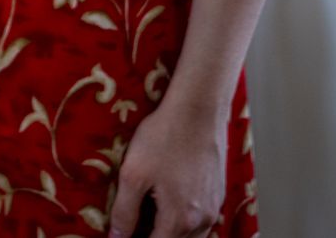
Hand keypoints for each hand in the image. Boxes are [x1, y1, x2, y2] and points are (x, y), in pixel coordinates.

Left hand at [107, 99, 227, 237]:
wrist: (198, 110)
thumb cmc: (165, 137)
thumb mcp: (134, 174)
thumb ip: (124, 211)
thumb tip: (117, 237)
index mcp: (180, 219)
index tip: (125, 235)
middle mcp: (202, 219)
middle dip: (156, 237)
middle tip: (135, 227)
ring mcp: (214, 206)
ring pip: (194, 236)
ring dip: (172, 233)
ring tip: (150, 220)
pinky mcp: (218, 193)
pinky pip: (203, 220)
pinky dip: (186, 222)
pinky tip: (170, 205)